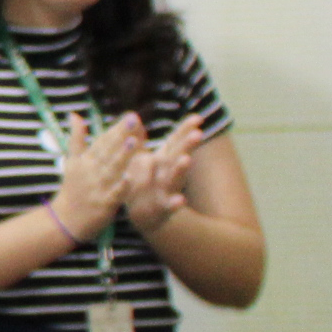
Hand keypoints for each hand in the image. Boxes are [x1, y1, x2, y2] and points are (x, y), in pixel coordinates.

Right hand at [47, 109, 140, 244]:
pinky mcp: (104, 204)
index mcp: (85, 160)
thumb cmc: (73, 189)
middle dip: (121, 135)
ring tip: (134, 141)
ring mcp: (98, 187)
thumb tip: (74, 115)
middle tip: (132, 119)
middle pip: (108, 151)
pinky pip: (115, 194)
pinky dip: (121, 186)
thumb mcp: (71, 162)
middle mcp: (91, 171)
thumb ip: (76, 138)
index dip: (116, 129)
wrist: (65, 220)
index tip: (130, 116)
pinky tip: (130, 178)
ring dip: (122, 155)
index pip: (102, 141)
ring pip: (112, 169)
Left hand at [121, 113, 205, 235]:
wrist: (144, 214)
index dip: (185, 130)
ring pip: (174, 178)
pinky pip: (168, 206)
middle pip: (178, 156)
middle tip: (198, 134)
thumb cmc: (143, 180)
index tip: (198, 117)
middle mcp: (168, 172)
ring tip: (186, 159)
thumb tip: (133, 117)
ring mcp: (167, 190)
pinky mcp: (162, 207)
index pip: (175, 142)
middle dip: (187, 145)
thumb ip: (138, 140)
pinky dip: (175, 204)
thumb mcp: (139, 159)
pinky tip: (180, 200)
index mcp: (163, 159)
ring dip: (180, 169)